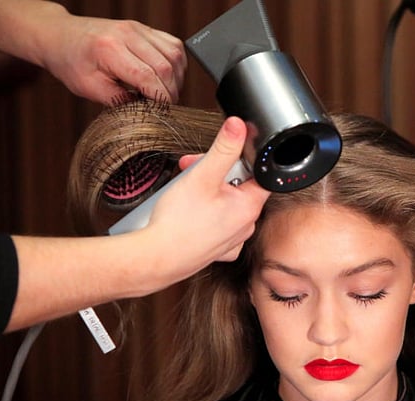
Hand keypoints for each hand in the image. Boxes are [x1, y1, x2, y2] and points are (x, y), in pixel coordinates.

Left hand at [0, 0, 186, 104]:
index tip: (162, 114)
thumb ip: (117, 99)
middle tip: (161, 107)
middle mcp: (126, 34)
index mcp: (110, 51)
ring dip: (174, 76)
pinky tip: (164, 75)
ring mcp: (134, 27)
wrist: (51, 33)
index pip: (151, 78)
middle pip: (167, 65)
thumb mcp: (88, 89)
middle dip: (170, 89)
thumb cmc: (65, 62)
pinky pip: (169, 44)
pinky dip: (173, 62)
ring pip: (173, 53)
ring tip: (163, 92)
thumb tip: (143, 110)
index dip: (161, 100)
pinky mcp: (139, 26)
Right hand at [142, 116, 270, 283]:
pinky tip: (189, 213)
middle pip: (238, 187)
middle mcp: (246, 226)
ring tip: (184, 190)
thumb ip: (224, 148)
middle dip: (214, 172)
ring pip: (225, 204)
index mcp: (250, 207)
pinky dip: (204, 215)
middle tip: (191, 168)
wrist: (156, 259)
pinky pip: (217, 224)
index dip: (238, 158)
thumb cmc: (178, 223)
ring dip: (207, 191)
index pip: (257, 173)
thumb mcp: (202, 175)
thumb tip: (240, 126)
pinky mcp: (217, 250)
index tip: (221, 155)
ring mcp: (232, 240)